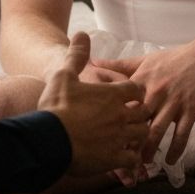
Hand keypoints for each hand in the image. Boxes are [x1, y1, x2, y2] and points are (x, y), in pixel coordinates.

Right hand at [38, 32, 149, 176]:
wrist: (49, 139)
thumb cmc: (56, 106)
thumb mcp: (63, 75)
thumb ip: (76, 55)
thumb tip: (82, 34)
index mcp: (111, 94)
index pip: (136, 89)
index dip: (134, 92)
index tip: (130, 96)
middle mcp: (121, 115)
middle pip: (144, 112)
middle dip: (140, 113)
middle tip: (132, 117)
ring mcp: (119, 137)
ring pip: (143, 134)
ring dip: (138, 135)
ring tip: (130, 137)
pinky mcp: (114, 158)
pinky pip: (133, 159)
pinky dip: (131, 159)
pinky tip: (125, 160)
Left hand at [95, 39, 194, 165]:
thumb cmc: (174, 59)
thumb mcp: (146, 60)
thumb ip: (120, 65)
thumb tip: (94, 62)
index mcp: (142, 80)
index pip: (123, 103)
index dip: (113, 120)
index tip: (103, 135)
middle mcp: (155, 91)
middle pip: (137, 120)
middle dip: (128, 139)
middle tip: (119, 157)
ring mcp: (174, 101)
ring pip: (158, 130)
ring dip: (149, 149)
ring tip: (142, 163)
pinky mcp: (190, 109)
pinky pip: (182, 133)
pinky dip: (176, 149)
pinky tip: (169, 160)